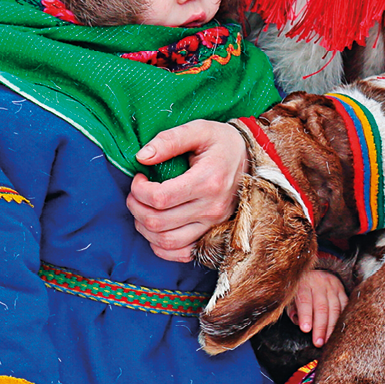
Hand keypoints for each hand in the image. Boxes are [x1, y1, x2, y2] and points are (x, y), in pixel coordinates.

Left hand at [128, 120, 247, 261]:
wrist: (249, 157)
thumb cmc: (221, 142)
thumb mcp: (199, 129)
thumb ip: (170, 140)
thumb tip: (142, 157)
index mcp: (209, 180)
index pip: (160, 198)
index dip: (139, 190)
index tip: (139, 177)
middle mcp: (213, 207)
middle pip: (158, 222)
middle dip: (136, 207)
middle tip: (135, 192)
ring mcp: (214, 223)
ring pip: (166, 241)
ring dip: (144, 228)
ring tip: (143, 209)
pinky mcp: (213, 232)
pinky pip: (182, 254)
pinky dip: (162, 248)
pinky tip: (156, 230)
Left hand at [287, 269, 348, 346]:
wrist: (312, 271)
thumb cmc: (299, 288)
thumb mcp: (290, 296)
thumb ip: (292, 309)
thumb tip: (298, 322)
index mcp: (303, 284)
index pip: (305, 301)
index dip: (305, 316)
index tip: (306, 329)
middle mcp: (318, 283)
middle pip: (321, 307)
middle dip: (320, 327)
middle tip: (318, 342)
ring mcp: (332, 286)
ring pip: (334, 308)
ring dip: (332, 327)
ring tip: (328, 340)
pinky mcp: (341, 289)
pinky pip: (345, 305)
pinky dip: (343, 318)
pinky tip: (339, 330)